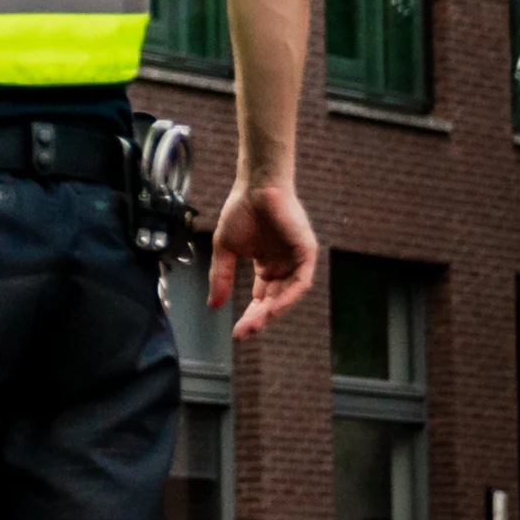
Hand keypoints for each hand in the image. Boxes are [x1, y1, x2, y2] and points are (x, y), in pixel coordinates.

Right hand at [209, 179, 318, 338]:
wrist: (255, 186)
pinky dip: (288, 296)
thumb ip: (221, 277)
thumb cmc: (240, 211)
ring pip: (288, 294)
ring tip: (256, 323)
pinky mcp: (306, 252)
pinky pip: (301, 281)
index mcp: (267, 267)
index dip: (250, 315)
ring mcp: (296, 260)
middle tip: (244, 333)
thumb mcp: (225, 249)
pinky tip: (273, 307)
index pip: (261, 298)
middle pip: (274, 300)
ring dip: (273, 311)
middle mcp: (283, 266)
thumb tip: (214, 305)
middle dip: (259, 318)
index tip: (236, 332)